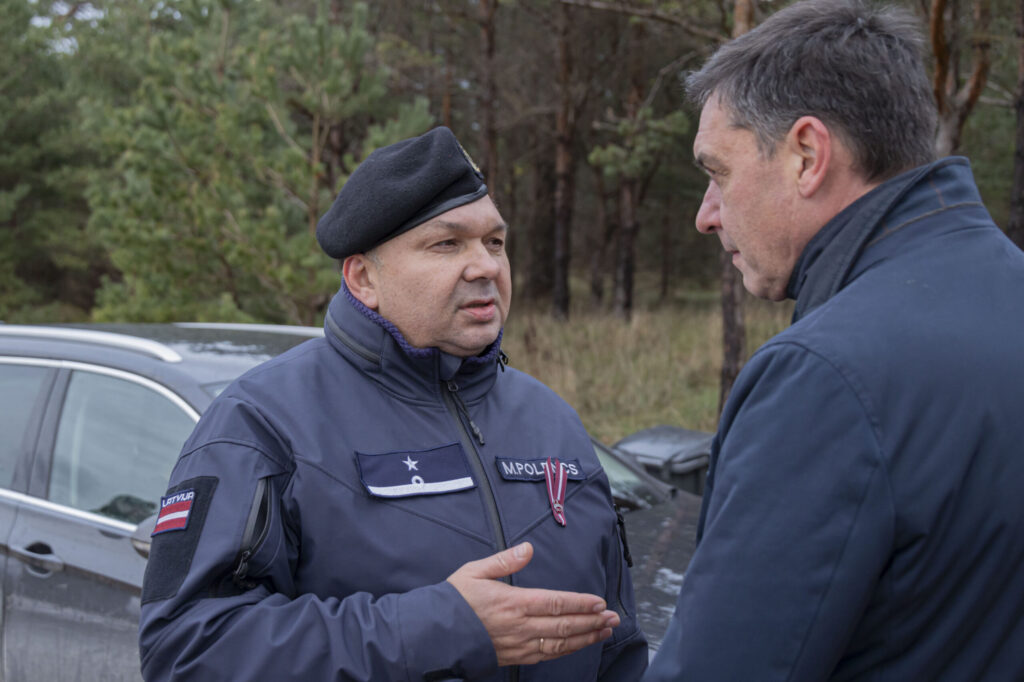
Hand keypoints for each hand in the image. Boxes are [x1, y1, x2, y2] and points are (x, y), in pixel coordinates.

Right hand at [447, 542, 619, 665]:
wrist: (434, 634)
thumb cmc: (453, 601)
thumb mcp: (475, 571)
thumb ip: (504, 560)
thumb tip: (528, 548)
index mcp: (513, 602)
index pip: (555, 603)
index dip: (580, 604)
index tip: (599, 602)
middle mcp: (520, 626)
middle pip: (564, 626)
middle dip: (592, 622)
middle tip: (613, 618)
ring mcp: (518, 645)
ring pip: (559, 644)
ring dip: (585, 638)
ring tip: (604, 632)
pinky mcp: (513, 658)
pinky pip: (546, 657)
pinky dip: (565, 652)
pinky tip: (577, 646)